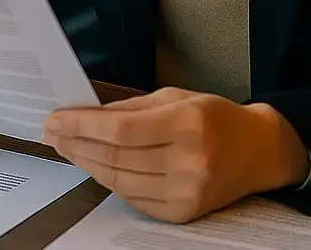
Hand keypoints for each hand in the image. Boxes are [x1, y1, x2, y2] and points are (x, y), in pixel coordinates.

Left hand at [41, 87, 310, 223]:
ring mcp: (186, 191)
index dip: (81, 126)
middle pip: (115, 157)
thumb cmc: (215, 118)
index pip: (120, 129)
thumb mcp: (176, 97)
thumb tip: (86, 115)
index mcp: (187, 124)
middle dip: (76, 144)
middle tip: (51, 133)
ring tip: (66, 149)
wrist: (258, 152)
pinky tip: (94, 167)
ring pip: (119, 181)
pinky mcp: (183, 213)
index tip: (55, 119)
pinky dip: (110, 182)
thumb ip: (131, 108)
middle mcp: (188, 161)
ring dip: (86, 164)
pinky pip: (133, 198)